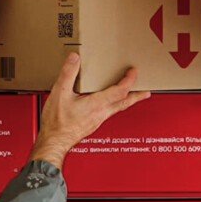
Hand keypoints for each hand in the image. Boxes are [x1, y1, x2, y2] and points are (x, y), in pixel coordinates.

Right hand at [30, 53, 150, 168]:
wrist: (54, 142)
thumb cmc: (57, 123)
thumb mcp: (59, 93)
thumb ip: (68, 74)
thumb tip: (75, 58)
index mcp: (96, 104)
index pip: (120, 91)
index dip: (129, 80)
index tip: (133, 72)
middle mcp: (100, 114)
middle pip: (124, 103)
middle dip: (136, 96)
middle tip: (146, 92)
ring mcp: (97, 121)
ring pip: (117, 109)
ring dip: (126, 101)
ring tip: (131, 97)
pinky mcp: (92, 126)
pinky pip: (108, 114)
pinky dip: (114, 107)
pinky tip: (107, 106)